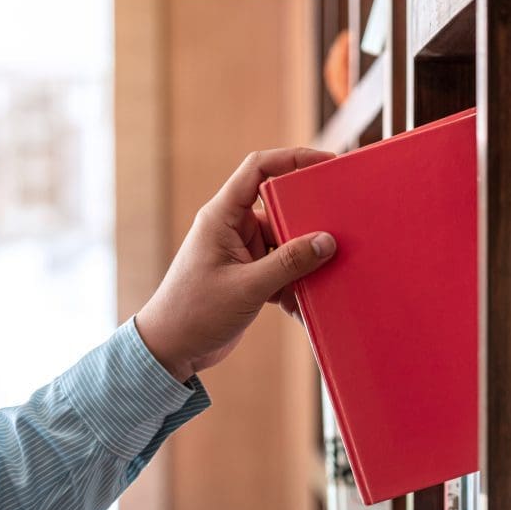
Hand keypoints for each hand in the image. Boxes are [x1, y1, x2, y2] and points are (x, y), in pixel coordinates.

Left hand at [135, 148, 336, 381]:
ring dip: (304, 261)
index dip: (292, 158)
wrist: (170, 351)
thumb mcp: (246, 287)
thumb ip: (288, 263)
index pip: (258, 169)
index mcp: (222, 217)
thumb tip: (326, 242)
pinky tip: (306, 305)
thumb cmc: (193, 313)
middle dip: (309, 221)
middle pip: (280, 209)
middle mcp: (232, 229)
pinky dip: (295, 285)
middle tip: (339, 229)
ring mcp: (241, 253)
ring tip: (326, 275)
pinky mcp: (249, 276)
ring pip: (285, 243)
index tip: (325, 162)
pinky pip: (282, 270)